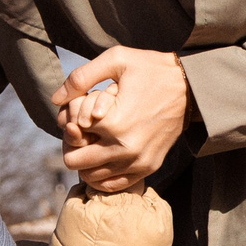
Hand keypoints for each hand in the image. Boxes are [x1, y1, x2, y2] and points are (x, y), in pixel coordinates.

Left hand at [52, 47, 187, 192]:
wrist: (190, 87)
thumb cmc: (151, 69)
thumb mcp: (116, 60)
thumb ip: (80, 78)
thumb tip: (55, 99)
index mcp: (113, 123)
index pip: (70, 136)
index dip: (67, 124)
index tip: (77, 115)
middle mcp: (124, 149)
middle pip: (75, 162)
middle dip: (73, 146)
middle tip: (80, 132)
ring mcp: (138, 162)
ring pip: (92, 178)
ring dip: (86, 162)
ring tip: (93, 143)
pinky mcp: (148, 167)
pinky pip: (114, 185)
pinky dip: (103, 175)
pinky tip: (103, 158)